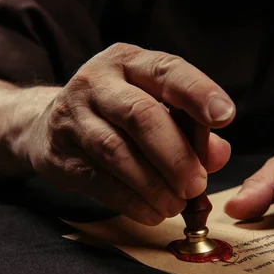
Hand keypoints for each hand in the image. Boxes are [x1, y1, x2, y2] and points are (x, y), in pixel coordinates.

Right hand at [19, 43, 234, 224]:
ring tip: (176, 204)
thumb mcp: (153, 106)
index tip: (225, 116)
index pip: (166, 71)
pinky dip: (131, 200)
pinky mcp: (60, 153)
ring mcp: (73, 116)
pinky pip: (99, 179)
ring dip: (153, 184)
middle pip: (141, 115)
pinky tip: (152, 212)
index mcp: (128, 62)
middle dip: (175, 154)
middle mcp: (97, 82)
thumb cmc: (115, 115)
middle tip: (197, 184)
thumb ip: (189, 128)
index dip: (197, 92)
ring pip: (117, 151)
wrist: (49, 126)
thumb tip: (219, 155)